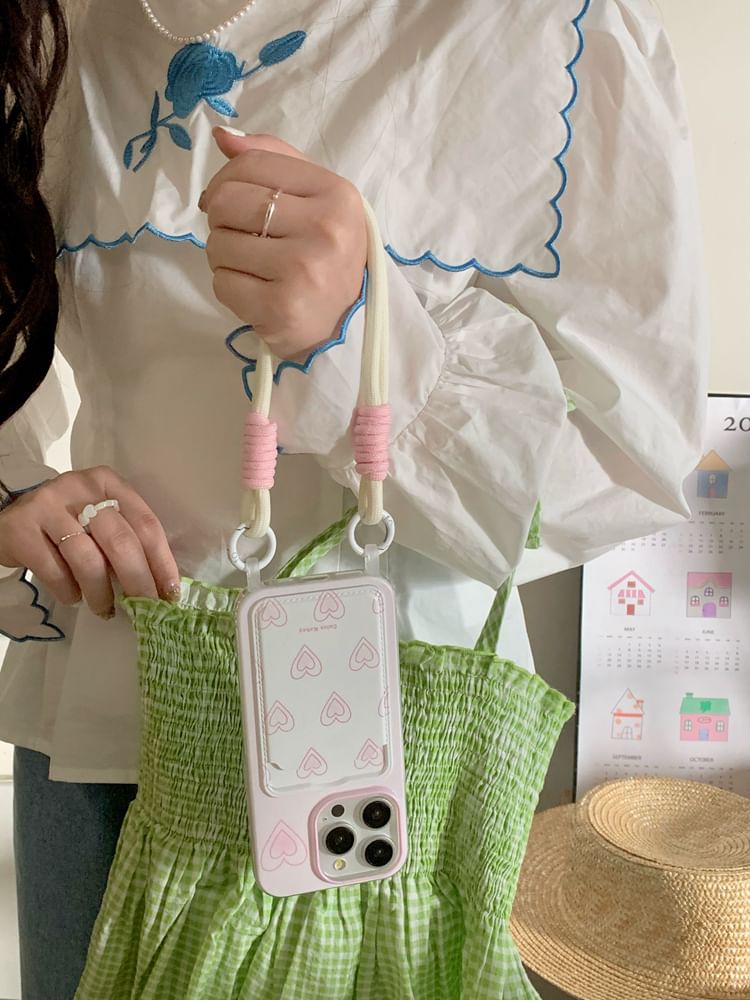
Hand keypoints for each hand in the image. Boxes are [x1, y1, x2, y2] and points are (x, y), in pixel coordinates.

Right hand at [0, 467, 179, 618]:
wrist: (9, 517)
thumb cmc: (67, 523)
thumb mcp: (98, 518)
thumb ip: (125, 538)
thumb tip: (158, 585)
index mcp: (109, 483)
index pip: (146, 523)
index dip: (162, 561)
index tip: (170, 593)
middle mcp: (80, 488)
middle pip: (120, 541)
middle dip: (138, 581)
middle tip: (145, 609)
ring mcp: (48, 506)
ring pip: (87, 558)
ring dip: (101, 592)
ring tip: (104, 609)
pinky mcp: (21, 529)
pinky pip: (54, 571)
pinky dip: (69, 591)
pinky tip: (73, 596)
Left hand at [203, 129, 367, 360]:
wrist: (348, 325)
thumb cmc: (326, 255)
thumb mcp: (317, 199)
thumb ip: (273, 160)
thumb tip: (222, 135)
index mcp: (336, 194)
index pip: (252, 164)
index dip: (224, 180)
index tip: (227, 201)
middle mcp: (324, 229)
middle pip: (227, 201)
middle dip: (221, 221)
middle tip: (242, 238)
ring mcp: (303, 270)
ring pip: (218, 244)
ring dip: (224, 257)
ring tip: (253, 268)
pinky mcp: (280, 308)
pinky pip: (222, 283)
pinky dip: (229, 288)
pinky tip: (255, 292)